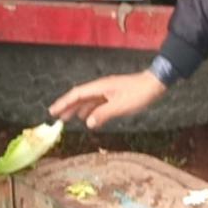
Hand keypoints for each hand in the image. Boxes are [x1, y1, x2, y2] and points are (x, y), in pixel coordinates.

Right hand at [50, 69, 166, 129]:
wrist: (155, 84)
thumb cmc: (139, 94)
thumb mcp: (121, 106)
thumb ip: (103, 114)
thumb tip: (87, 122)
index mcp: (100, 87)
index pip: (77, 94)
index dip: (64, 102)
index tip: (53, 111)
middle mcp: (101, 88)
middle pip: (80, 97)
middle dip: (67, 106)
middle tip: (56, 117)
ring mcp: (107, 91)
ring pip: (88, 100)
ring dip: (77, 109)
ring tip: (68, 119)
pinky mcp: (113, 96)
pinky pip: (97, 103)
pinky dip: (90, 111)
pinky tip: (88, 118)